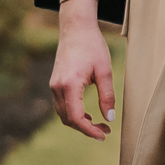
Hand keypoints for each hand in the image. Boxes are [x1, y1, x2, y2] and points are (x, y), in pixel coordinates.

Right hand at [50, 0, 115, 139]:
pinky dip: (73, 114)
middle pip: (68, 119)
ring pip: (63, 114)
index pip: (76, 118)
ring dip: (79, 123)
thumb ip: (107, 96)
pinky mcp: (55, 83)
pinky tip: (88, 115)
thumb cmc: (92, 46)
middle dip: (86, 129)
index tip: (103, 136)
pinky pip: (62, 106)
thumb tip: (110, 118)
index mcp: (70, 85)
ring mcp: (53, 86)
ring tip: (99, 125)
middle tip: (105, 131)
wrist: (76, 28)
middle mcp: (57, 87)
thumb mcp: (105, 71)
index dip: (89, 130)